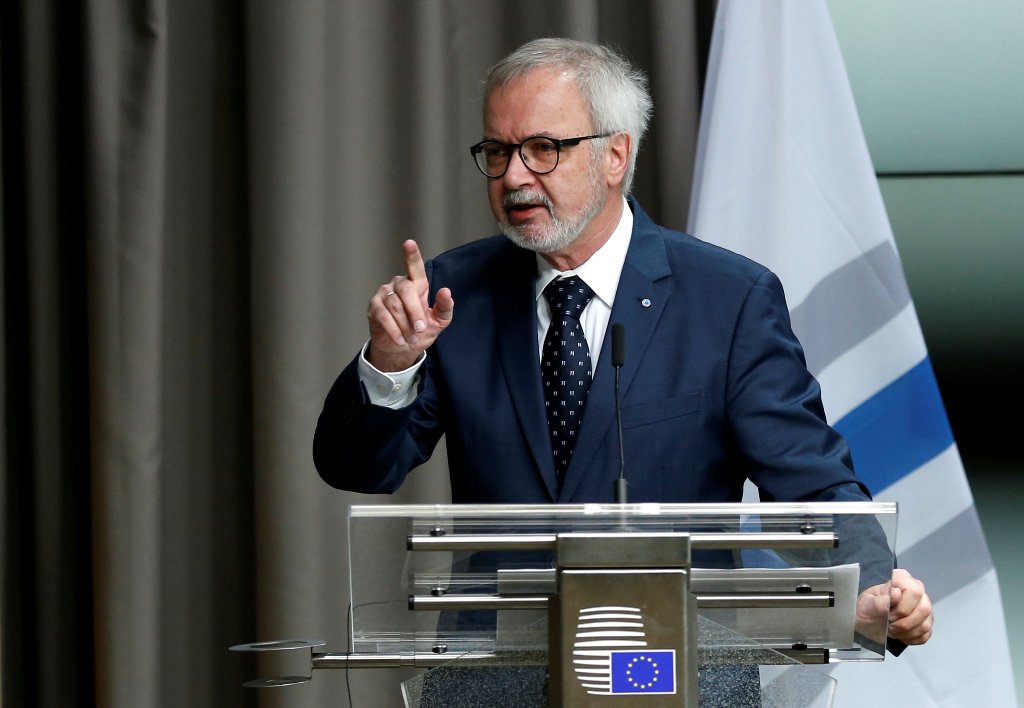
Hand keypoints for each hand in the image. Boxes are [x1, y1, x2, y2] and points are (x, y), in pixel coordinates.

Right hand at [367, 240, 453, 371]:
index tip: (409, 243)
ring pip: (395, 306)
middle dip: (415, 312)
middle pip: (406, 291)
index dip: (412, 255)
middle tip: (421, 329)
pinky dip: (393, 330)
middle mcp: (399, 284)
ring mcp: (384, 294)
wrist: (401, 348)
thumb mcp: (438, 321)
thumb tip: (446, 291)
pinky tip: (400, 340)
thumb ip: (444, 307)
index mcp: (417, 284)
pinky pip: (383, 316)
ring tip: (411, 338)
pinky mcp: (374, 307)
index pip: (414, 267)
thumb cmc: (420, 331)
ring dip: (405, 325)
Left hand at [856, 568, 932, 645]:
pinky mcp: (926, 622)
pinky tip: (899, 634)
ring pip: (925, 624)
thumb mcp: (866, 605)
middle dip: (903, 623)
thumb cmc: (865, 610)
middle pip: (924, 609)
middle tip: (888, 623)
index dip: (903, 607)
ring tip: (891, 629)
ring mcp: (923, 607)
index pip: (914, 591)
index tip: (888, 613)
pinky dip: (910, 638)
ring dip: (905, 632)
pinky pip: (925, 634)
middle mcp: (916, 591)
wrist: (865, 623)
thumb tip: (897, 594)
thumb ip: (879, 601)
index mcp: (901, 580)